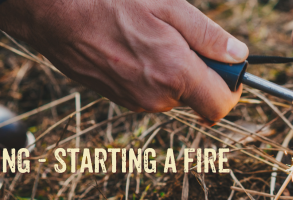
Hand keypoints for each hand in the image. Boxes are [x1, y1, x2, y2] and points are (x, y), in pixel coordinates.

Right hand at [0, 0, 248, 123]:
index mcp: (175, 74)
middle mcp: (156, 97)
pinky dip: (153, 72)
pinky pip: (150, 90)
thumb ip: (208, 36)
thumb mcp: (169, 6)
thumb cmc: (110, 2)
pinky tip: (134, 44)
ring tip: (151, 35)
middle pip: (198, 98)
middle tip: (182, 36)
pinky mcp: (119, 98)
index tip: (229, 66)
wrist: (53, 13)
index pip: (221, 106)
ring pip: (173, 93)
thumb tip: (238, 55)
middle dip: (201, 73)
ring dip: (175, 70)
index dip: (232, 87)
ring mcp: (135, 101)